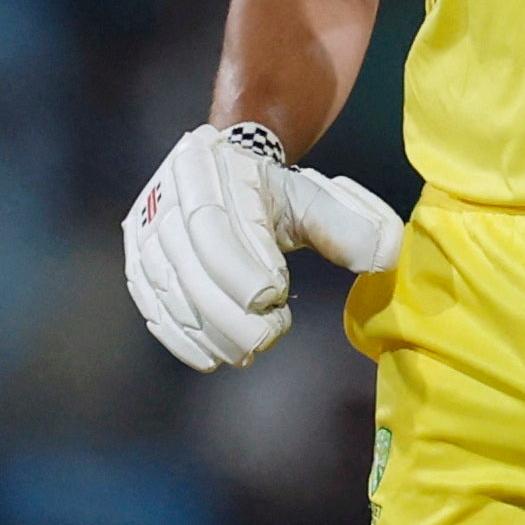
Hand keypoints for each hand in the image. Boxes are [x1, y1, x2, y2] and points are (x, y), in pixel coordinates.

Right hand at [122, 122, 405, 371]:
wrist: (223, 171)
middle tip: (267, 335)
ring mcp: (146, 230)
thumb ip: (351, 224)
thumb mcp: (316, 196)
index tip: (273, 295)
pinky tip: (211, 356)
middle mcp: (167, 196)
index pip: (214, 222)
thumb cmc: (274, 191)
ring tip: (248, 348)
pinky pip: (151, 303)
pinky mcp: (139, 260)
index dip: (239, 264)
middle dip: (227, 310)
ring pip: (167, 288)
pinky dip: (179, 336)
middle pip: (188, 263)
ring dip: (207, 329)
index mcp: (210, 168)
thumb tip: (385, 256)